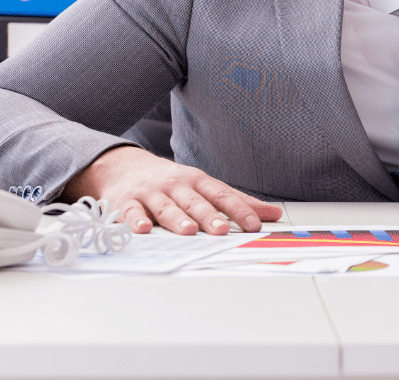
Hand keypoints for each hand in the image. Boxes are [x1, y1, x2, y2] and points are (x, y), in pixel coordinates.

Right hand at [63, 146, 282, 235]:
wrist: (124, 166)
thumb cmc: (172, 182)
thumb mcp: (204, 186)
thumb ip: (236, 201)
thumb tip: (273, 214)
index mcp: (198, 181)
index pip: (222, 195)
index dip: (239, 209)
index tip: (254, 224)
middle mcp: (177, 185)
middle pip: (196, 202)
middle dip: (210, 216)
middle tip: (222, 230)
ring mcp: (152, 193)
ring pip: (167, 207)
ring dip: (178, 219)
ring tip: (189, 231)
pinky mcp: (127, 201)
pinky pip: (132, 211)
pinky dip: (137, 220)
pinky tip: (144, 229)